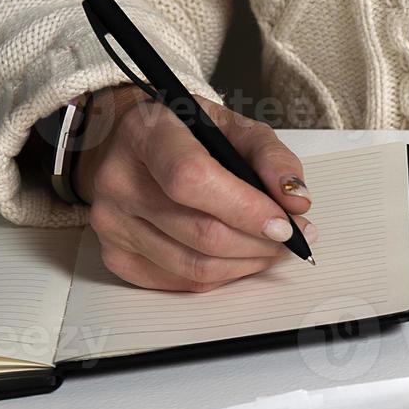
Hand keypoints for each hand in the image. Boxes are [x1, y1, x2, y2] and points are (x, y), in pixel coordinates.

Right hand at [73, 85, 316, 291]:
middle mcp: (118, 180)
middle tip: (290, 237)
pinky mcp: (115, 256)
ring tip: (272, 247)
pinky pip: (182, 282)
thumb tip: (297, 201)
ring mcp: (111, 222)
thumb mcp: (232, 126)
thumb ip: (271, 157)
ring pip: (196, 266)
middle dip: (260, 243)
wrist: (131, 145)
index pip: (192, 180)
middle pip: (202, 233)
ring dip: (248, 264)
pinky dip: (223, 276)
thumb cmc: (186, 135)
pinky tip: (240, 257)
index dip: (246, 208)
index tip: (285, 222)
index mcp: (145, 134)